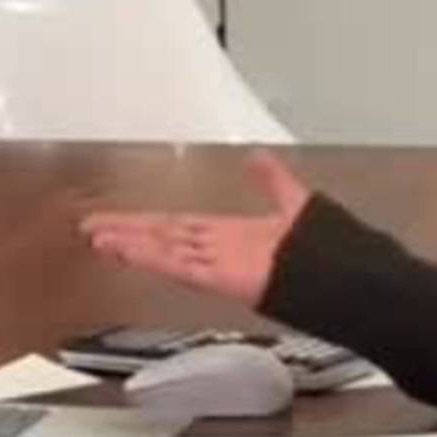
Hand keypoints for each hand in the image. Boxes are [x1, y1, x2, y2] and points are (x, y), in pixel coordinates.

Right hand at [80, 150, 311, 311]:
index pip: (180, 227)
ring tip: (96, 238)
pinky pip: (181, 267)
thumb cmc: (326, 250)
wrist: (344, 279)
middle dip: (128, 233)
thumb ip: (273, 180)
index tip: (119, 221)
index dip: (148, 223)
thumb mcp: (295, 201)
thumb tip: (258, 157)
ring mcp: (220, 267)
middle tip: (91, 229)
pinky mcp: (223, 279)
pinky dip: (152, 258)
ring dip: (131, 244)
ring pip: (166, 252)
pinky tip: (126, 251)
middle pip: (164, 239)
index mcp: (233, 236)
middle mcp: (221, 252)